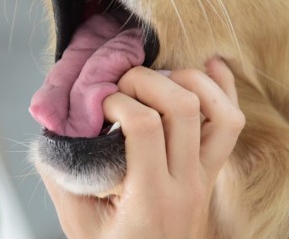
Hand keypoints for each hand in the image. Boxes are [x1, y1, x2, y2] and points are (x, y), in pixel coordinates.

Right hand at [41, 59, 244, 238]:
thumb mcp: (78, 223)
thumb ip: (62, 176)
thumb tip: (56, 129)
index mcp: (150, 198)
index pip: (146, 125)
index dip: (118, 100)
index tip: (99, 105)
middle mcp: (186, 184)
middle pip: (184, 107)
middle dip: (148, 80)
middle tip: (121, 85)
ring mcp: (205, 178)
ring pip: (221, 112)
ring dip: (190, 81)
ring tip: (157, 78)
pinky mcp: (211, 173)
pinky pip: (231, 124)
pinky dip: (223, 88)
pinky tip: (207, 66)